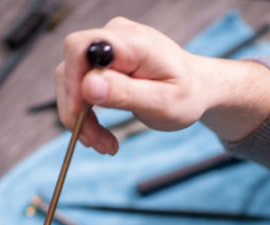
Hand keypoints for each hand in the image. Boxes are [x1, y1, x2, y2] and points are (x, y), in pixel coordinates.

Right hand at [56, 17, 269, 153]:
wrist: (197, 89)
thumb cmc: (187, 95)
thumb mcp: (162, 103)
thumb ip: (126, 93)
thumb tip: (88, 86)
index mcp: (134, 42)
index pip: (82, 48)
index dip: (72, 81)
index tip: (79, 116)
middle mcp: (116, 36)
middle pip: (72, 65)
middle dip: (76, 108)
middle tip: (92, 142)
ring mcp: (109, 46)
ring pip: (74, 79)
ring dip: (81, 117)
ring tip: (102, 144)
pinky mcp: (104, 61)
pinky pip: (82, 85)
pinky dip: (87, 114)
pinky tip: (102, 135)